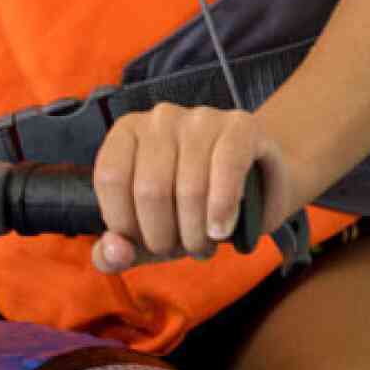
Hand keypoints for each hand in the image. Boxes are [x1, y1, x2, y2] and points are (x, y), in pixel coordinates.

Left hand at [90, 105, 296, 273]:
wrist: (259, 181)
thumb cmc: (192, 206)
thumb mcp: (149, 232)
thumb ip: (118, 250)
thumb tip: (113, 252)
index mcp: (128, 132)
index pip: (111, 179)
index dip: (126, 222)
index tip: (145, 241)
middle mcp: (162, 117)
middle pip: (151, 189)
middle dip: (165, 237)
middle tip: (182, 248)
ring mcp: (202, 118)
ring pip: (190, 187)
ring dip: (197, 234)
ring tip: (205, 243)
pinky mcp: (241, 125)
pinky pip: (226, 170)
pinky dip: (222, 209)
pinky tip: (222, 229)